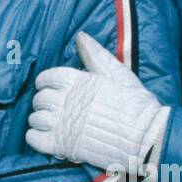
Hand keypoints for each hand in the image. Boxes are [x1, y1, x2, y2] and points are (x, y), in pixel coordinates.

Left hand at [26, 31, 169, 174]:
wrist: (146, 137)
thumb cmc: (137, 105)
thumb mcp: (119, 75)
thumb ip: (96, 56)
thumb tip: (81, 36)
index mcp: (77, 80)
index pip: (47, 77)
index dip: (46, 83)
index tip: (50, 88)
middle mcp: (66, 100)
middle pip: (40, 98)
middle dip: (45, 103)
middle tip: (55, 109)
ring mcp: (62, 123)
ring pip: (35, 118)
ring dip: (40, 121)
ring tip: (52, 125)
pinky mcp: (62, 145)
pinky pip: (34, 139)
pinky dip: (36, 138)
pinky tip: (46, 138)